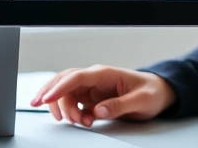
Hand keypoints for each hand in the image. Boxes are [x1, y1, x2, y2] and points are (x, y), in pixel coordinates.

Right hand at [30, 65, 176, 126]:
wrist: (158, 92)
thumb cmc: (151, 92)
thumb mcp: (141, 101)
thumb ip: (119, 105)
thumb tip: (98, 111)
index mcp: (105, 74)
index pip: (76, 77)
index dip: (59, 87)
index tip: (47, 98)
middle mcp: (95, 79)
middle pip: (64, 81)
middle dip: (49, 92)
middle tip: (38, 106)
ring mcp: (92, 88)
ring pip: (66, 93)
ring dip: (64, 108)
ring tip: (77, 122)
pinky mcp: (91, 98)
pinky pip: (73, 103)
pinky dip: (71, 113)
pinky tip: (79, 121)